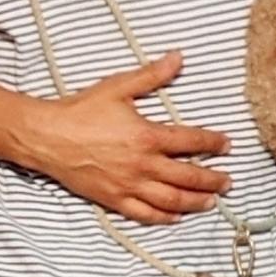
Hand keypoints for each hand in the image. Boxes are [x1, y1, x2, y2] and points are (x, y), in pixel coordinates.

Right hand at [23, 52, 230, 223]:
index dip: (214, 143)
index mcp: (147, 135)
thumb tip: (178, 58)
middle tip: (228, 181)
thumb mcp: (118, 87)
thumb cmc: (80, 111)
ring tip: (211, 202)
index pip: (192, 141)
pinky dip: (164, 218)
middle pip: (189, 176)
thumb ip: (152, 75)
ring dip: (196, 202)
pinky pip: (144, 214)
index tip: (227, 145)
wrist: (47, 137)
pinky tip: (176, 218)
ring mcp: (129, 184)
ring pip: (171, 200)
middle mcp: (143, 164)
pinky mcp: (114, 199)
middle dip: (213, 179)